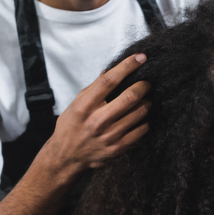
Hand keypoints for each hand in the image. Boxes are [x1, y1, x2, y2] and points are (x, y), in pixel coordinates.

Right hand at [44, 53, 151, 173]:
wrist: (67, 157)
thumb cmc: (71, 126)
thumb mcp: (76, 103)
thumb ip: (93, 87)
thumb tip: (111, 70)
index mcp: (84, 106)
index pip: (109, 81)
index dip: (127, 66)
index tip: (140, 58)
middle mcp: (97, 121)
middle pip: (129, 98)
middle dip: (143, 86)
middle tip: (146, 83)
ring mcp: (109, 136)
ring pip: (139, 113)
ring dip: (146, 102)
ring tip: (145, 99)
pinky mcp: (117, 148)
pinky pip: (141, 130)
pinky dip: (145, 120)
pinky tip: (141, 116)